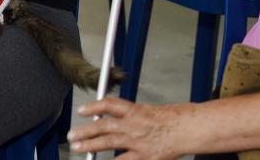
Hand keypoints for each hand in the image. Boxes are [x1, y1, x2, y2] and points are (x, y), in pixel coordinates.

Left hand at [67, 98, 181, 159]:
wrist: (187, 130)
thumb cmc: (171, 120)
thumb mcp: (148, 111)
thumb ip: (130, 116)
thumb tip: (112, 119)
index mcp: (134, 110)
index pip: (109, 105)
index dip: (93, 106)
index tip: (81, 110)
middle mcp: (133, 125)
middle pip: (103, 126)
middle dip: (85, 131)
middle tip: (72, 135)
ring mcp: (137, 141)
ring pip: (108, 143)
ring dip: (90, 146)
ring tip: (78, 148)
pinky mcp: (143, 157)